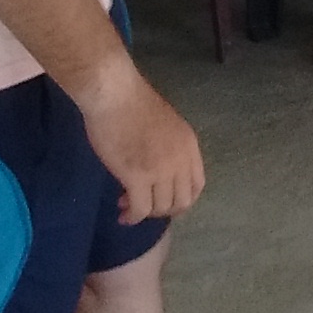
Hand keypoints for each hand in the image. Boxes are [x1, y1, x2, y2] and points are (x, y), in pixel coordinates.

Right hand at [72, 57, 205, 222]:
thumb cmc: (133, 104)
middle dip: (164, 210)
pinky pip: (140, 209)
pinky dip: (132, 217)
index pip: (197, 185)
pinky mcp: (137, 177)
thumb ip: (169, 149)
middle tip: (145, 206)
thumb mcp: (165, 127)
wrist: (115, 95)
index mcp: (190, 146)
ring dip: (146, 213)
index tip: (165, 200)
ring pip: (161, 208)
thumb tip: (161, 172)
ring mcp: (161, 170)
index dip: (182, 199)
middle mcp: (181, 160)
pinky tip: (124, 215)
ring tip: (128, 206)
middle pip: (182, 201)